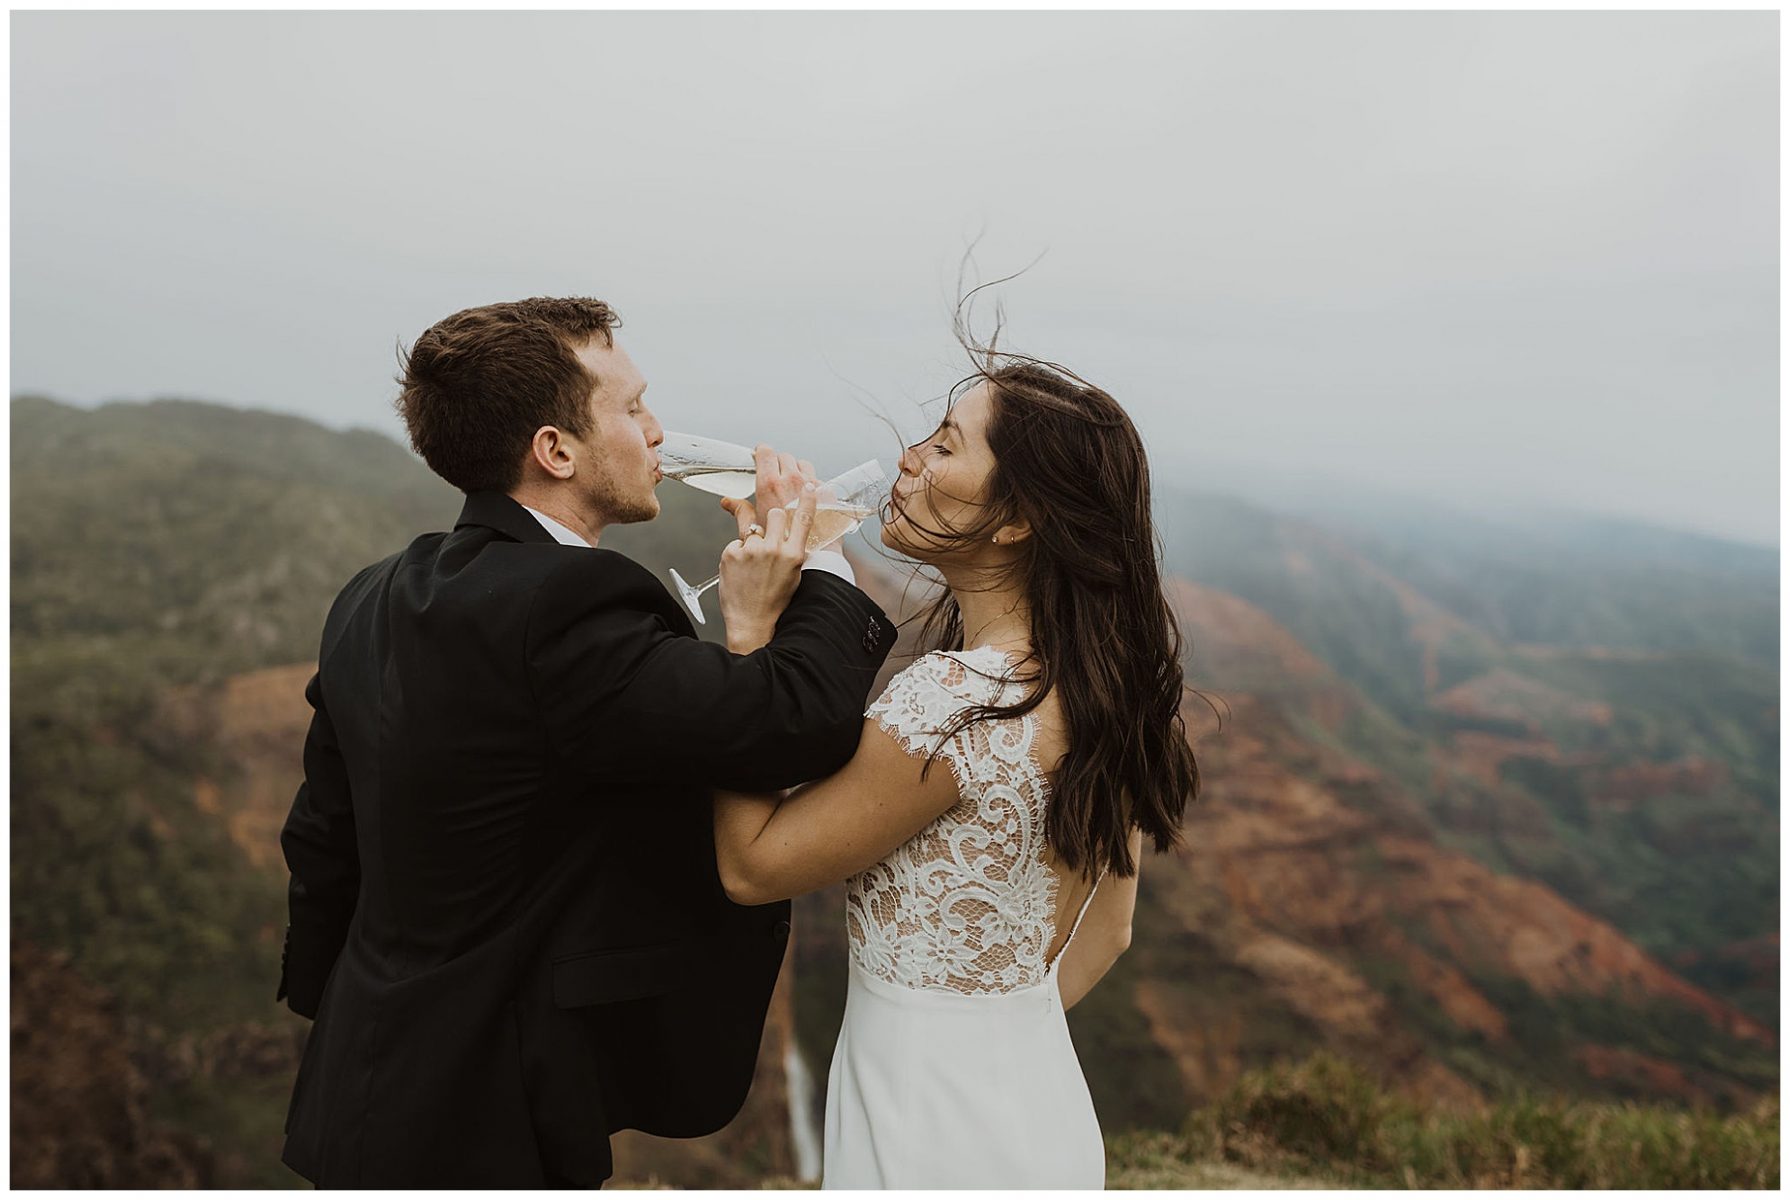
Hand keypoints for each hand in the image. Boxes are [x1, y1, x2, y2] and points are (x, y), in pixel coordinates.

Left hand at [716, 481, 818, 652]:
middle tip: (770, 540)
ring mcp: (752, 551)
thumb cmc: (774, 600)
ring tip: (753, 565)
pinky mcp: (732, 554)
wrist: (752, 622)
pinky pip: (736, 543)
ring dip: (754, 540)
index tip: (808, 485)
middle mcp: (775, 550)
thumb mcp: (792, 574)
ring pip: (754, 527)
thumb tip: (786, 529)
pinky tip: (741, 572)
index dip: (807, 500)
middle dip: (773, 522)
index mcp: (794, 556)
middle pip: (776, 514)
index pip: (804, 520)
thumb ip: (790, 549)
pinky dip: (738, 554)